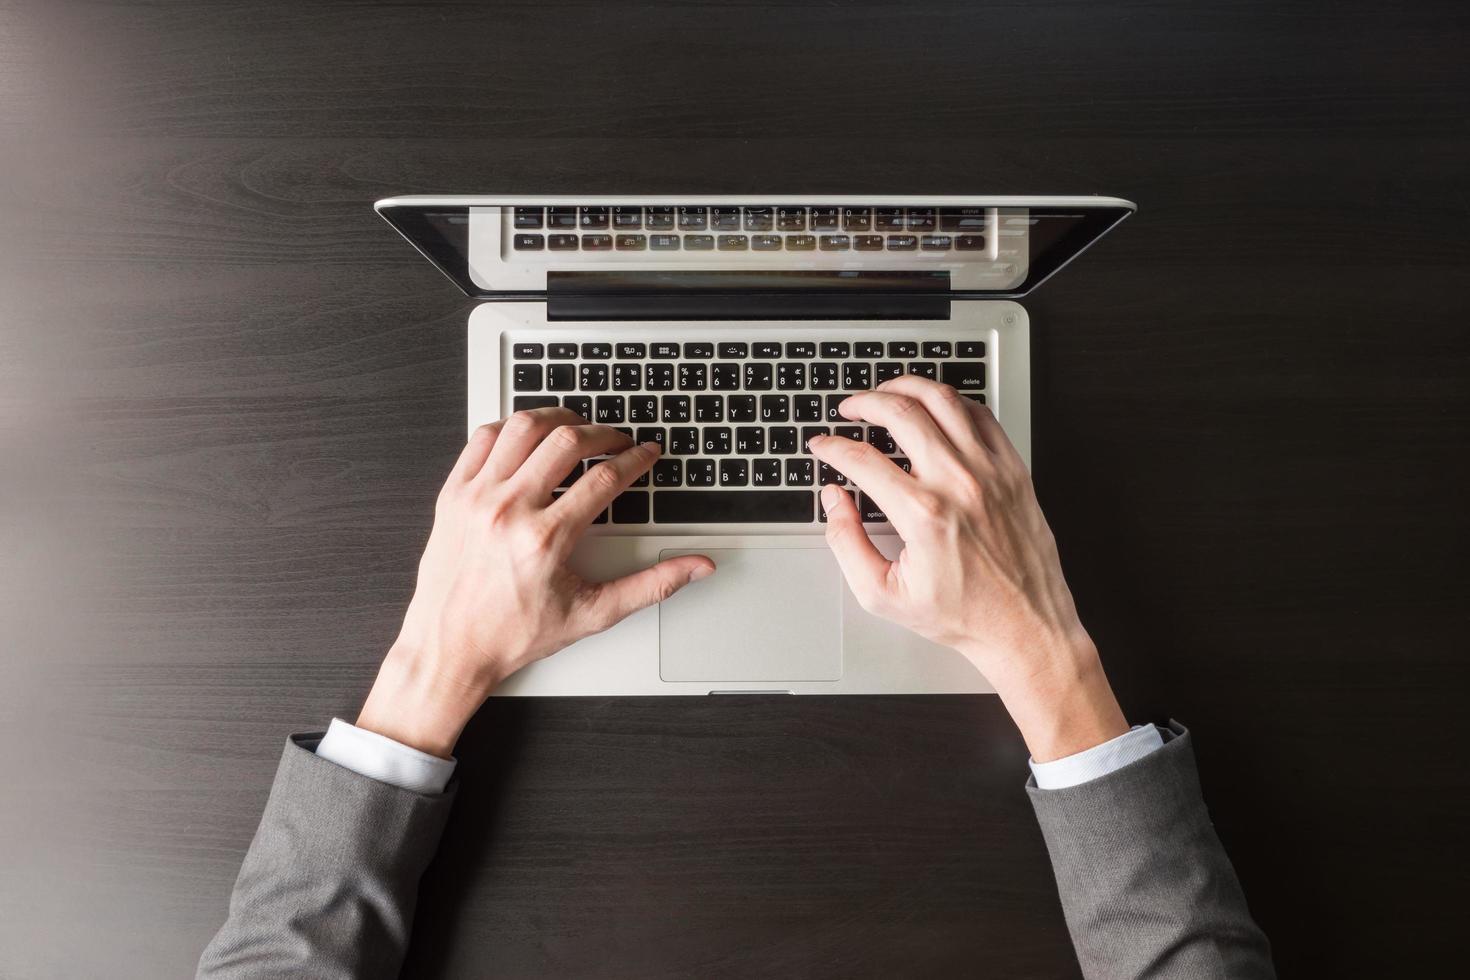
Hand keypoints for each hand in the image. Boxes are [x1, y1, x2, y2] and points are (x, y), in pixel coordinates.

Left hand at [356, 408, 714, 756]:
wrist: (450, 649)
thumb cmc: (514, 634)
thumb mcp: (593, 613)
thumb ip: (652, 585)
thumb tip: (695, 567)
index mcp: (545, 539)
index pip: (604, 478)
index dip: (635, 459)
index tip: (646, 453)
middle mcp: (508, 511)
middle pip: (566, 441)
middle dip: (603, 433)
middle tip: (618, 440)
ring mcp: (476, 498)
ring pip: (522, 427)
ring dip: (557, 418)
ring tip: (577, 427)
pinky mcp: (452, 495)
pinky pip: (482, 439)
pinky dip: (511, 428)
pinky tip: (529, 436)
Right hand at [808, 377, 1126, 761]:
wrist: (1026, 628)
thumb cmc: (962, 615)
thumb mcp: (884, 595)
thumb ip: (846, 543)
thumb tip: (834, 500)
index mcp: (923, 515)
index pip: (862, 459)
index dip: (832, 446)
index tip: (822, 445)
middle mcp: (959, 484)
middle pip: (901, 412)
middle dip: (864, 402)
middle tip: (849, 408)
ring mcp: (991, 472)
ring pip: (944, 400)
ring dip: (908, 387)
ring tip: (888, 392)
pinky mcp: (1014, 471)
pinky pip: (981, 415)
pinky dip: (953, 402)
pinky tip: (935, 408)